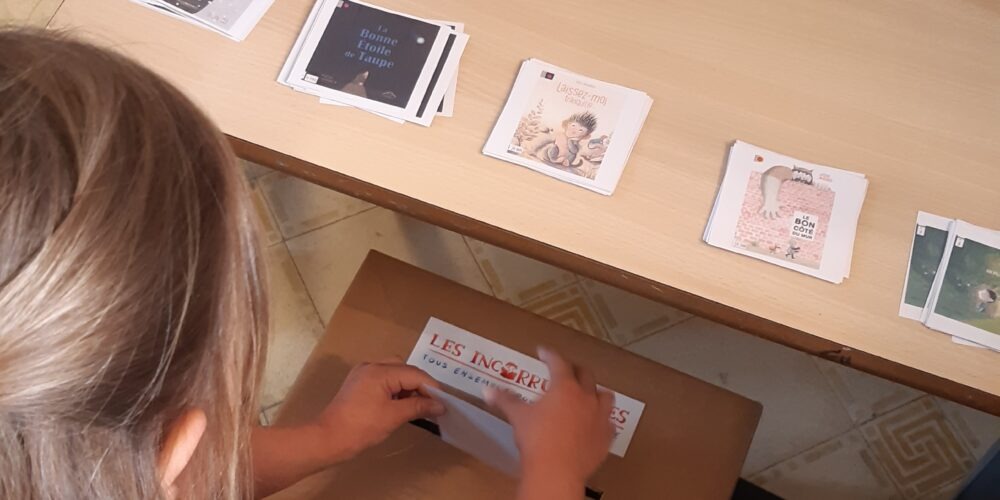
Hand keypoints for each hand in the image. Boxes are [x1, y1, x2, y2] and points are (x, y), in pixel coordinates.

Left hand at [314, 359, 445, 461]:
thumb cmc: (361, 428)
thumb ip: (419, 407)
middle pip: (405, 369)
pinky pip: (384, 380)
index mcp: (380, 371)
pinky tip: (401, 405)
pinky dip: (395, 389)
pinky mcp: (359, 384)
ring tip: (418, 406)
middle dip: (420, 385)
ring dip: (408, 387)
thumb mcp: (393, 417)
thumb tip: (440, 405)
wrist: (328, 439)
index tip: (444, 403)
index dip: (431, 388)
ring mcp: (363, 374)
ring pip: (394, 373)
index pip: (414, 374)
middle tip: (432, 404)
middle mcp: (371, 366)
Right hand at [485, 347, 613, 497]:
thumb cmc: (536, 439)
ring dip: (596, 392)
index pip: (558, 363)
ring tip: (588, 394)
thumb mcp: (518, 416)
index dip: (549, 355)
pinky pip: (609, 423)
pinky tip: (596, 424)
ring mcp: (600, 417)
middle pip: (585, 374)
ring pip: (605, 396)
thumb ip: (505, 400)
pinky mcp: (606, 437)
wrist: (557, 471)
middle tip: (565, 370)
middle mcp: (586, 397)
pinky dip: (602, 420)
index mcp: (564, 387)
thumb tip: (487, 390)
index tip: (543, 352)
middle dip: (574, 369)